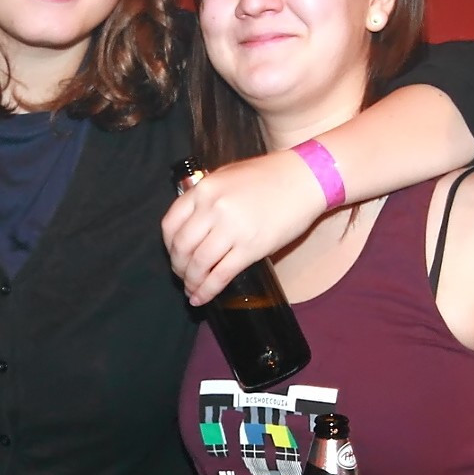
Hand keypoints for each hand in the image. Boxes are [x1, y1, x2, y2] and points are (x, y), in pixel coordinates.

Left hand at [164, 149, 320, 304]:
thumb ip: (206, 198)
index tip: (174, 254)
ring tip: (192, 290)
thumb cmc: (268, 176)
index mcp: (204, 189)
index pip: (170, 224)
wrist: (305, 179)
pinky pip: (221, 275)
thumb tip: (191, 224)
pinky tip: (202, 298)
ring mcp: (231, 229)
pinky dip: (207, 290)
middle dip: (178, 267)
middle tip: (182, 276)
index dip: (168, 246)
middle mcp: (213, 208)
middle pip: (182, 247)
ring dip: (191, 281)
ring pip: (199, 264)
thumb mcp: (227, 177)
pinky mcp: (251, 248)